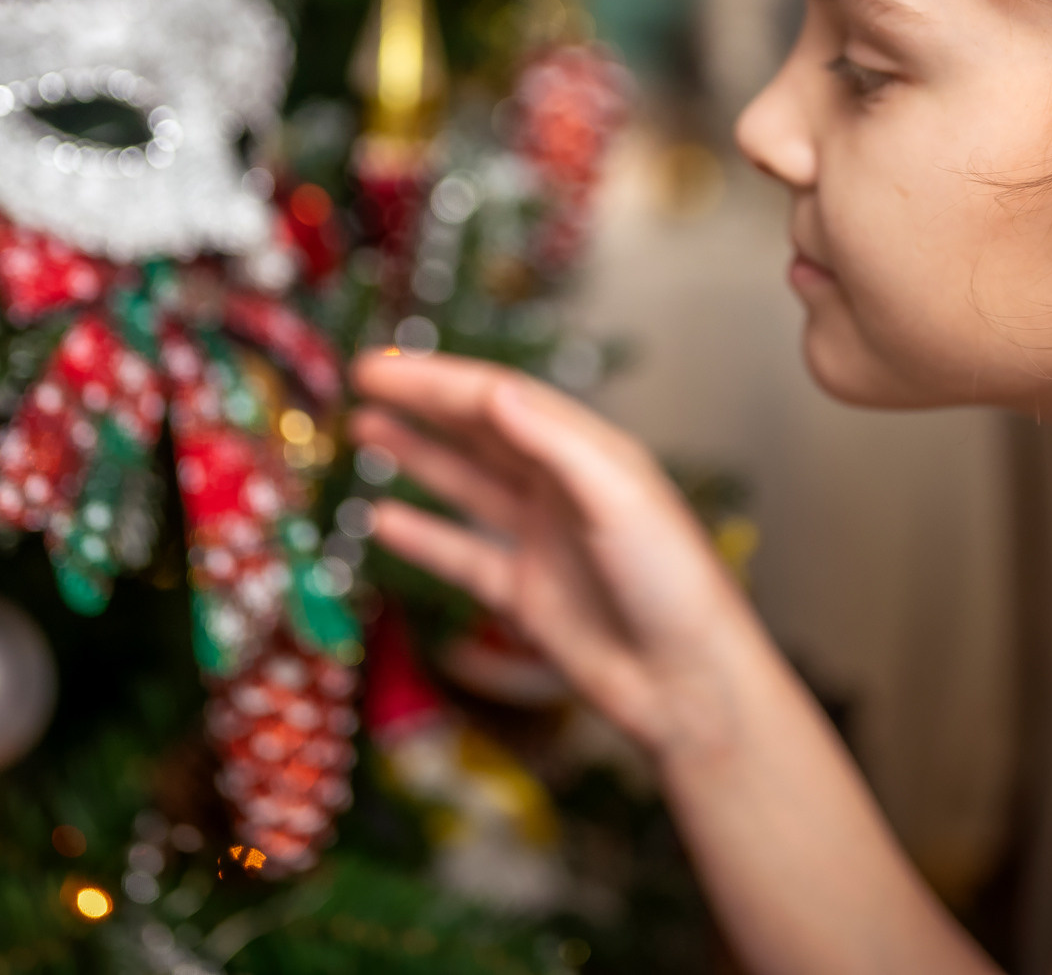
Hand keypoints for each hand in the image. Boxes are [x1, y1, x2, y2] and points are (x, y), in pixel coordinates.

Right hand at [349, 351, 764, 761]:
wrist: (688, 684)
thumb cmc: (673, 584)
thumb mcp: (618, 498)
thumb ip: (554, 443)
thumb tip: (494, 392)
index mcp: (590, 453)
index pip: (502, 400)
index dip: (439, 381)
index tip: (382, 367)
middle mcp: (563, 489)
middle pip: (480, 432)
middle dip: (423, 404)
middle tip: (362, 381)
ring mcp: (542, 540)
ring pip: (467, 485)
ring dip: (417, 456)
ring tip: (365, 430)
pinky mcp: (526, 594)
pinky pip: (463, 555)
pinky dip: (423, 537)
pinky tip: (382, 520)